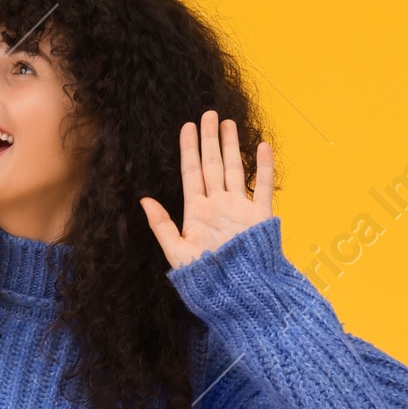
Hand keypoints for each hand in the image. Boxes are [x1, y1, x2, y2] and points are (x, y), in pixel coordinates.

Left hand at [139, 111, 274, 267]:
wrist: (236, 295)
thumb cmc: (205, 279)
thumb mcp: (177, 253)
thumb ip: (162, 226)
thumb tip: (144, 200)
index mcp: (197, 213)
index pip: (191, 173)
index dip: (189, 149)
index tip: (186, 127)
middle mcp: (218, 206)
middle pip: (212, 165)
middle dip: (209, 139)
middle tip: (208, 113)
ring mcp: (239, 209)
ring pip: (234, 169)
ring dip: (231, 146)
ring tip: (228, 123)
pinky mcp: (259, 216)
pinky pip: (262, 187)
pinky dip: (264, 167)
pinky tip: (261, 147)